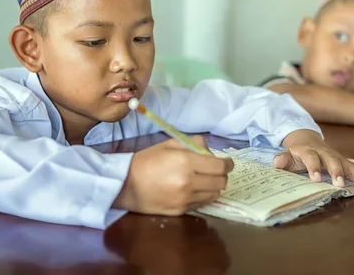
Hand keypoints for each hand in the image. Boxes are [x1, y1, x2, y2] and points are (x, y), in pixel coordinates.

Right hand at [113, 136, 233, 214]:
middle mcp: (188, 181)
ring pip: (214, 194)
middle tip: (214, 171)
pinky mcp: (181, 211)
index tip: (227, 162)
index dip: (228, 164)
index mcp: (186, 161)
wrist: (125, 185)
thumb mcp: (169, 144)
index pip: (220, 166)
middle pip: (221, 182)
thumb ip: (193, 143)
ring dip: (213, 187)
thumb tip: (210, 150)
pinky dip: (202, 196)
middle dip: (222, 175)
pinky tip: (193, 190)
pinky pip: (202, 204)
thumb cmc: (147, 161)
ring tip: (203, 181)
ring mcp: (185, 199)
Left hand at [276, 130, 353, 194]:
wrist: (307, 139)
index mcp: (309, 152)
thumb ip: (282, 159)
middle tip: (340, 184)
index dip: (314, 168)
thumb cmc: (297, 153)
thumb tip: (276, 162)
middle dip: (337, 172)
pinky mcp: (345, 162)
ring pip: (349, 165)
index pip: (311, 158)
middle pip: (332, 161)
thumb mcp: (287, 155)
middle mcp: (325, 154)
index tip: (316, 179)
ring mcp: (337, 157)